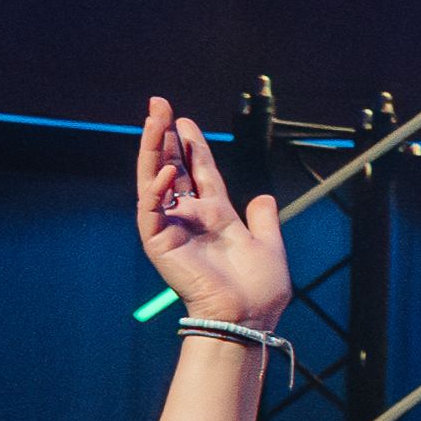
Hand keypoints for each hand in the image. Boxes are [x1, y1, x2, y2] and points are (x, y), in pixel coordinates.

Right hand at [131, 101, 291, 331]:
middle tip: (159, 105)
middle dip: (165, 136)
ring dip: (154, 150)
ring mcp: (172, 227)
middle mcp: (189, 216)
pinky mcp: (159, 242)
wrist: (248, 316)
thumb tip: (263, 197)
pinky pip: (151, 209)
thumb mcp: (269, 245)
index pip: (198, 171)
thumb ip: (264, 219)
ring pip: (154, 180)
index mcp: (215, 214)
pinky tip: (166, 172)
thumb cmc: (259, 288)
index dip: (192, 146)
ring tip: (155, 121)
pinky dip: (157, 190)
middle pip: (172, 167)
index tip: (184, 120)